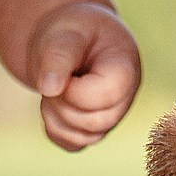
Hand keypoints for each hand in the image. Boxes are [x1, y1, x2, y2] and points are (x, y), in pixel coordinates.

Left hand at [25, 3, 141, 150]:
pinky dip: (54, 128)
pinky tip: (53, 102)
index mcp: (126, 68)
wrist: (70, 40)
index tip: (60, 69)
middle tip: (50, 78)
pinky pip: (73, 144)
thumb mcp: (64, 33)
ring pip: (84, 137)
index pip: (105, 96)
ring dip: (55, 115)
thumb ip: (58, 57)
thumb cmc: (73, 32)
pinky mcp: (94, 129)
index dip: (73, 90)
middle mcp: (125, 97)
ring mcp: (111, 116)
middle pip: (95, 123)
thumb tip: (49, 89)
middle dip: (62, 104)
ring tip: (52, 87)